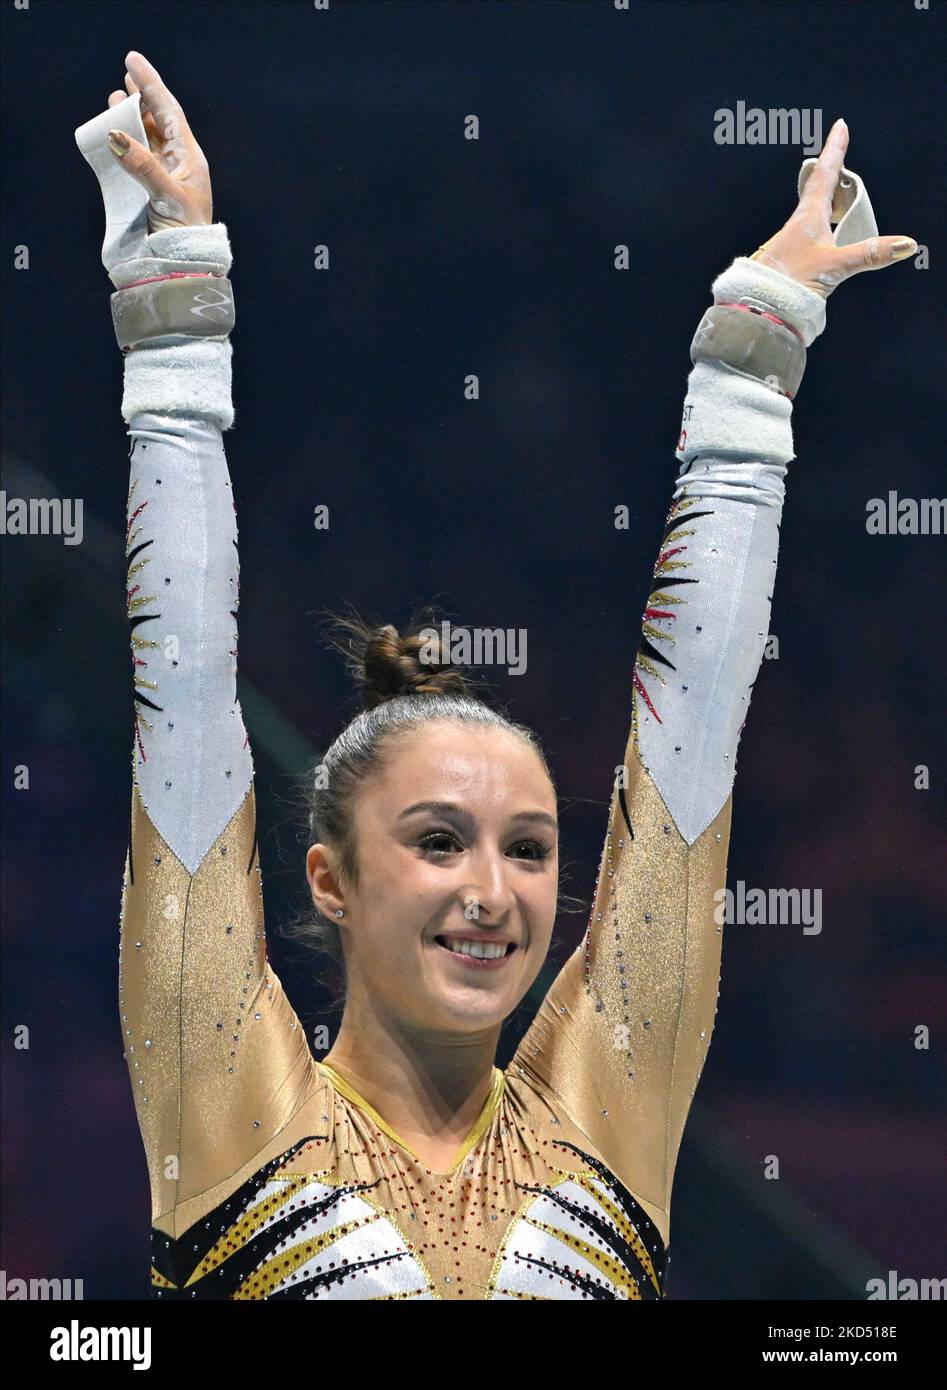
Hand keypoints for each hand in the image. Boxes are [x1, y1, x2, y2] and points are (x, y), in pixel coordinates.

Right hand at [106, 51, 212, 231]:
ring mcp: (161, 177)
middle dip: (142, 97)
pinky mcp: (147, 192)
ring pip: (145, 139)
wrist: (182, 267)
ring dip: (130, 119)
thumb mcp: (167, 196)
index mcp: (189, 159)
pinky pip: (134, 160)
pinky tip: (112, 136)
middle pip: (157, 121)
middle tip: (127, 75)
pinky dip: (122, 145)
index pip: (169, 112)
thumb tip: (116, 135)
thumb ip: (143, 165)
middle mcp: (176, 164)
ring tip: (115, 99)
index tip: (133, 61)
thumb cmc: (185, 234)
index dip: (152, 85)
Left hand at [750, 119, 916, 296]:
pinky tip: (822, 237)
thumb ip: (869, 254)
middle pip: (817, 190)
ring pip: (811, 212)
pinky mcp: (788, 260)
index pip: (825, 175)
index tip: (839, 127)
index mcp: (807, 217)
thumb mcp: (835, 267)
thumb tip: (904, 244)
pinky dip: (820, 225)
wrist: (757, 310)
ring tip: (836, 193)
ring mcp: (790, 242)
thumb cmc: (789, 284)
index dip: (834, 150)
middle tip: (837, 153)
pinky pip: (808, 234)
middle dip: (830, 171)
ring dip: (825, 199)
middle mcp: (797, 225)